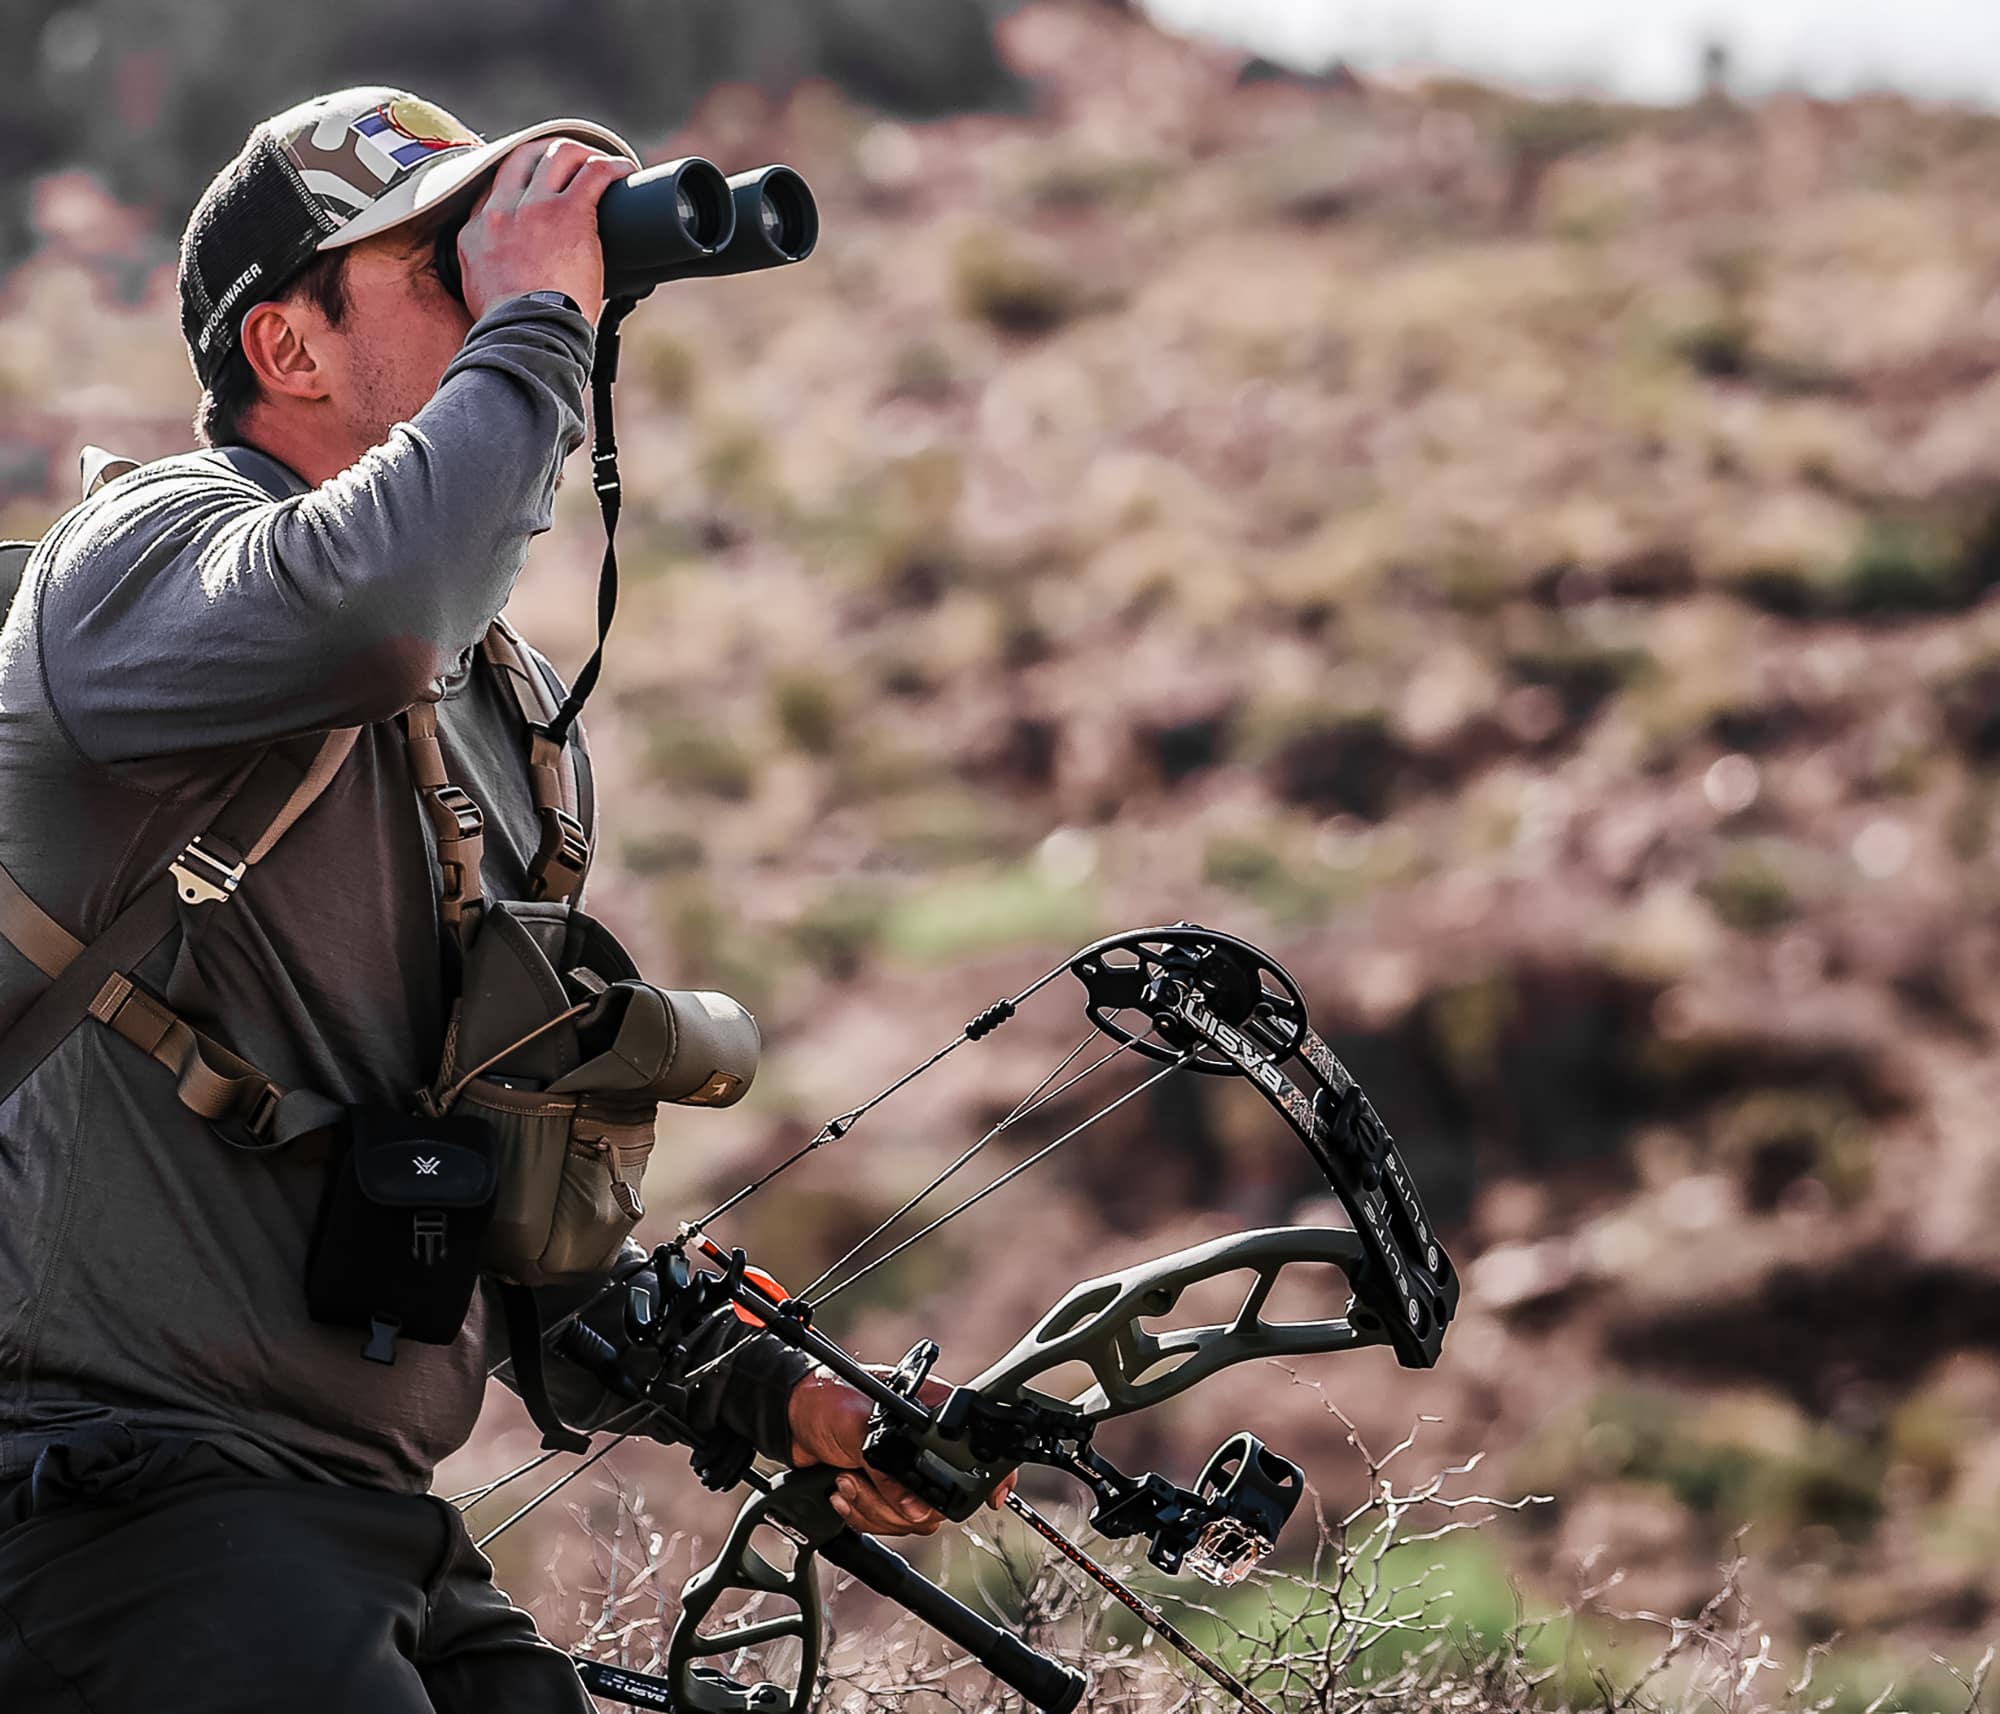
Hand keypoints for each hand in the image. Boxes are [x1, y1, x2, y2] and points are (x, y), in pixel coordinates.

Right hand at [456, 138, 634, 323]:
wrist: (526, 336)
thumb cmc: (513, 331)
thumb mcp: (479, 295)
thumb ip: (488, 276)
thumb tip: (511, 281)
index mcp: (475, 233)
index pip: (493, 188)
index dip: (518, 180)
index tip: (537, 186)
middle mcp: (500, 212)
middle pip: (521, 159)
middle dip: (547, 155)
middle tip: (571, 166)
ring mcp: (534, 208)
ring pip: (556, 155)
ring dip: (581, 154)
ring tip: (600, 166)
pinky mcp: (568, 213)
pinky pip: (593, 173)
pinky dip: (611, 167)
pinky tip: (623, 171)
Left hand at [787, 1368, 1018, 1538]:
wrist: (790, 1416)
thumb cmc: (827, 1399)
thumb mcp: (858, 1423)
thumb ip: (888, 1466)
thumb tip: (914, 1507)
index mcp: (932, 1412)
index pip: (976, 1446)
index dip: (991, 1475)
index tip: (991, 1498)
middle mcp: (925, 1444)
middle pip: (942, 1499)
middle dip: (900, 1503)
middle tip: (864, 1482)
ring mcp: (904, 1470)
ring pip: (913, 1518)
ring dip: (874, 1508)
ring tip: (847, 1482)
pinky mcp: (882, 1490)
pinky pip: (887, 1523)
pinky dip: (862, 1515)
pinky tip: (843, 1491)